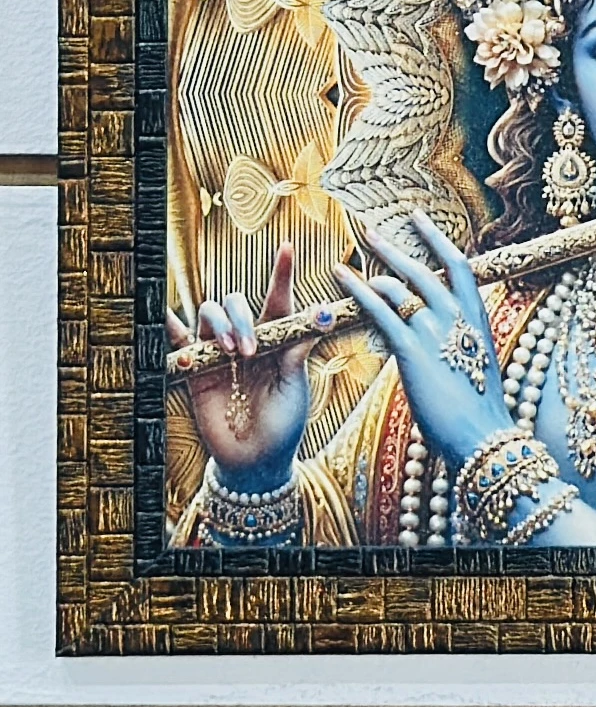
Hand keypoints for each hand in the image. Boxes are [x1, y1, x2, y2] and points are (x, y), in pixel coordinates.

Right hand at [166, 242, 311, 492]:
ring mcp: (219, 354)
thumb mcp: (296, 385)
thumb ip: (297, 350)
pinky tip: (166, 317)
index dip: (281, 273)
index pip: (278, 300)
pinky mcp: (196, 372)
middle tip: (250, 351)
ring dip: (220, 326)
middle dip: (241, 319)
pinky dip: (170, 327)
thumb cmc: (284, 422)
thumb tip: (319, 314)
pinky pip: (178, 343)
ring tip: (233, 354)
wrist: (256, 460)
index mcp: (277, 339)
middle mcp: (247, 340)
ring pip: (209, 315)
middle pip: (236, 304)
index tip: (287, 246)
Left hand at [335, 211, 513, 473]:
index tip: (418, 219)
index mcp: (476, 317)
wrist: (480, 433)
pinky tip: (340, 280)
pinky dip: (357, 291)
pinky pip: (379, 311)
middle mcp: (456, 315)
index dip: (436, 240)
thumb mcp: (475, 364)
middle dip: (394, 249)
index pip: (457, 265)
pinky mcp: (411, 347)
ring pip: (397, 287)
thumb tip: (440, 337)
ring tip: (346, 263)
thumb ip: (458, 342)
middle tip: (371, 232)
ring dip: (369, 272)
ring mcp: (434, 329)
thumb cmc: (478, 408)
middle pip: (422, 270)